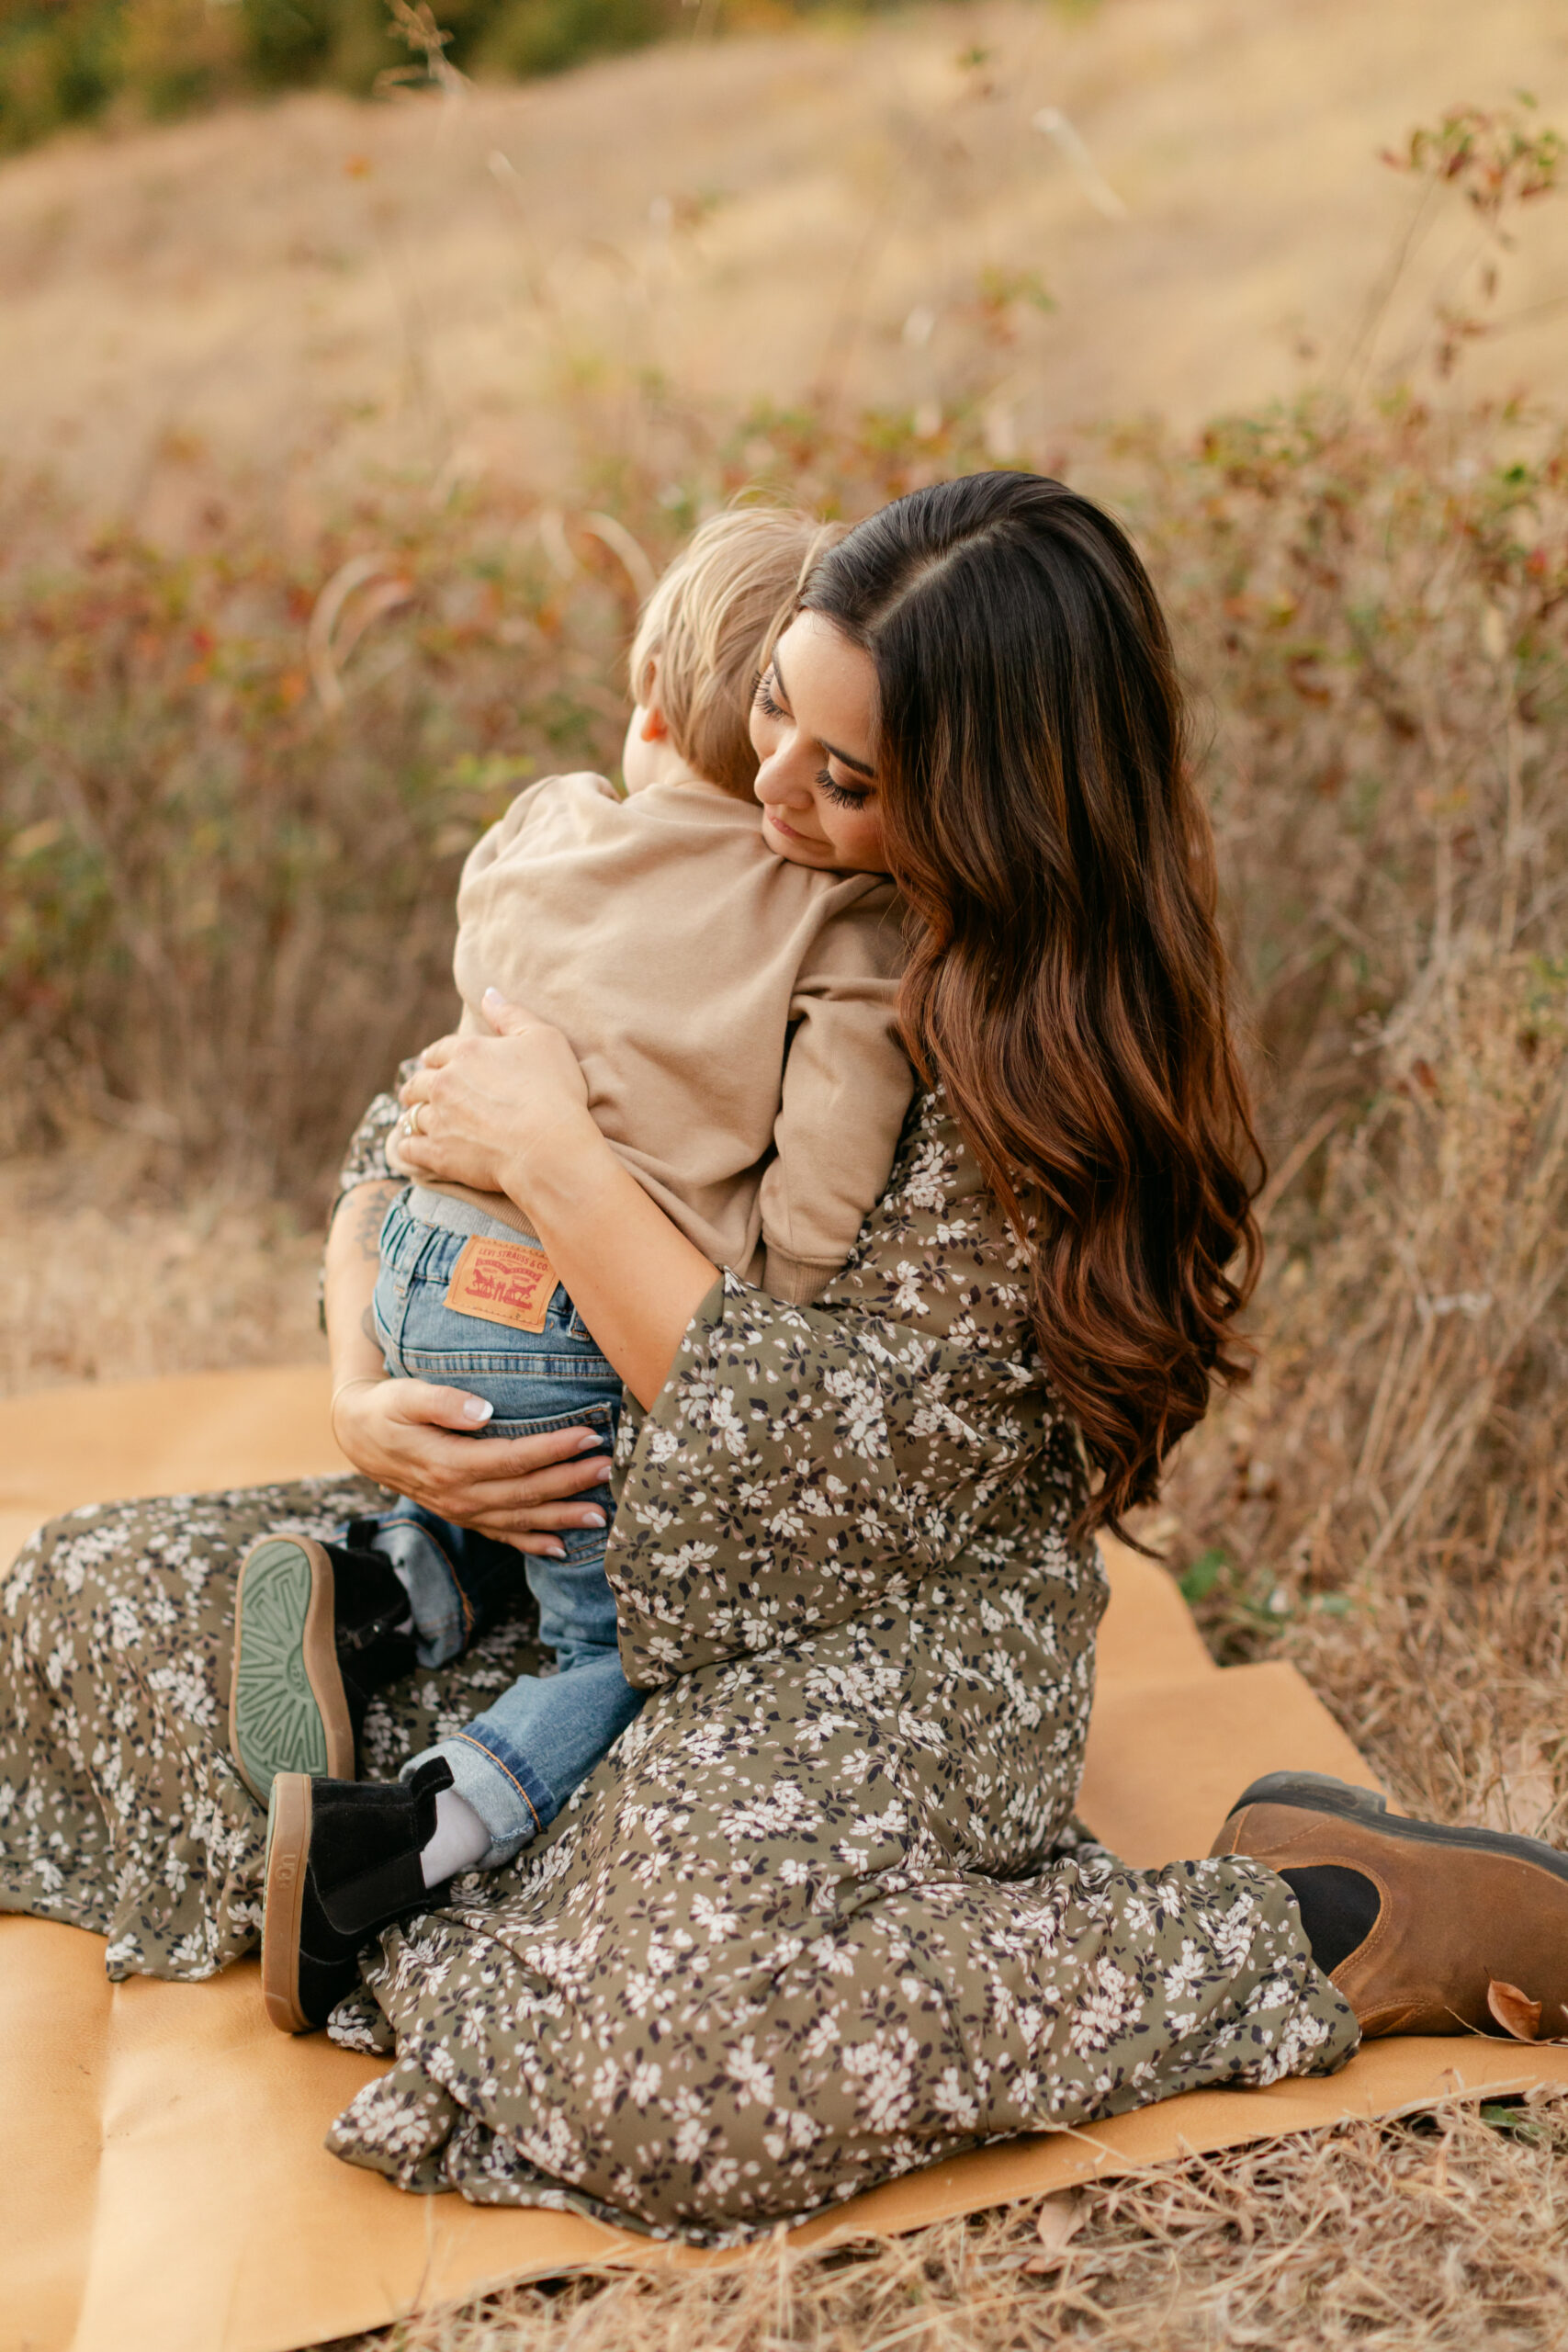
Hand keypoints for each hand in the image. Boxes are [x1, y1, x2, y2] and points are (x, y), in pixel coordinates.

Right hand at [330, 1373, 611, 1556]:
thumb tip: (484, 1409)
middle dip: (570, 1482)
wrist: (360, 1437)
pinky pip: (502, 1535)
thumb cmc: (388, 1408)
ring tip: (600, 1514)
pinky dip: (532, 1543)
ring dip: (561, 1517)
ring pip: (520, 1519)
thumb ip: (443, 1402)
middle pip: (525, 1492)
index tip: (588, 1435)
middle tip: (608, 1468)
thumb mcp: (406, 1395)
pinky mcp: (463, 1515)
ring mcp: (461, 1511)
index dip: (553, 1449)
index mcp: (449, 1464)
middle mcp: (458, 1495)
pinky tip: (561, 1547)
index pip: (513, 1458)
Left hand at [393, 991, 592, 1214]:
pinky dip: (408, 1148)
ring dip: (413, 1116)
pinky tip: (412, 1149)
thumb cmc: (553, 1091)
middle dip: (417, 1086)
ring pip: (411, 1115)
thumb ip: (511, 1014)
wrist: (548, 1147)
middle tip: (416, 1092)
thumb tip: (488, 993)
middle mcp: (444, 1083)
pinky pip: (408, 1149)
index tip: (431, 1062)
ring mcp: (438, 1120)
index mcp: (466, 1052)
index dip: (435, 1057)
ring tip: (416, 1122)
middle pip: (418, 1082)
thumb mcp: (543, 1039)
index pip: (439, 1051)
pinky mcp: (436, 1155)